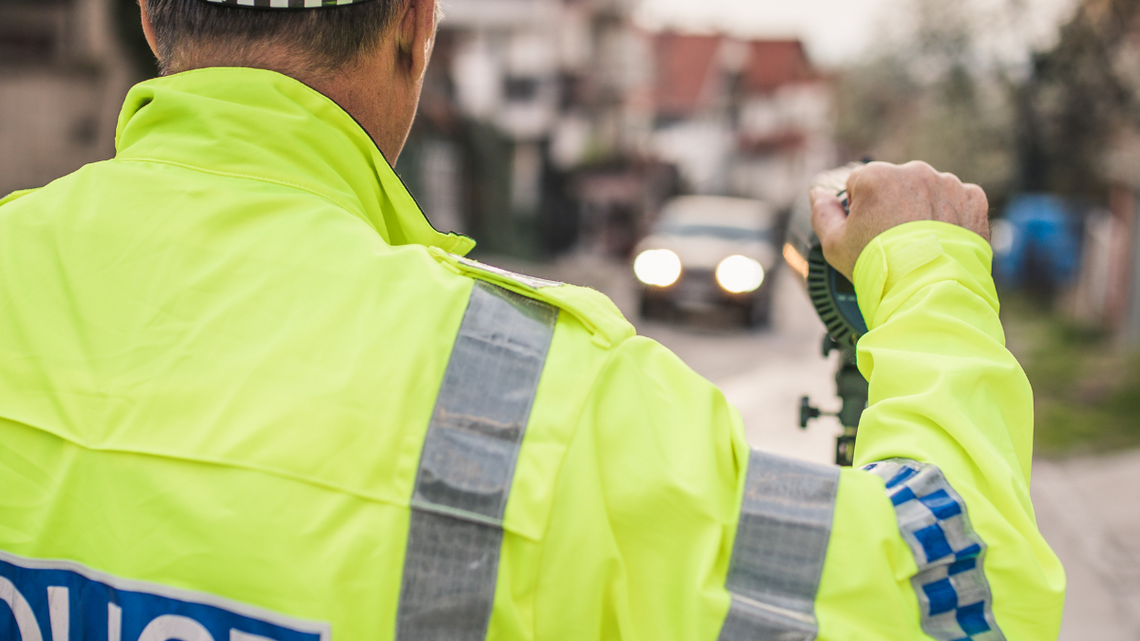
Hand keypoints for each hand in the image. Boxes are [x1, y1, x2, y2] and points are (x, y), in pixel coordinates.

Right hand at [810, 161, 989, 280]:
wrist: (930, 289)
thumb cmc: (878, 266)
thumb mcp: (834, 244)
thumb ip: (822, 212)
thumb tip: (817, 192)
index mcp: (876, 175)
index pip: (860, 184)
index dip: (860, 211)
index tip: (868, 234)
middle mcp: (914, 171)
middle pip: (896, 185)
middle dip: (894, 206)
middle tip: (895, 242)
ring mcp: (947, 183)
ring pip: (928, 192)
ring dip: (923, 210)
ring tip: (921, 244)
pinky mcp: (973, 199)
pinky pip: (958, 201)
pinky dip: (952, 217)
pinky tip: (943, 240)